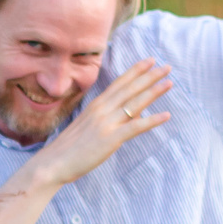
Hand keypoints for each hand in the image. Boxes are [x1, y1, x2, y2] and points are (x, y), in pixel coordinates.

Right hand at [30, 59, 173, 186]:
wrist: (53, 163)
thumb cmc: (68, 148)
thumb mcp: (88, 127)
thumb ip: (107, 118)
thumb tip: (131, 115)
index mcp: (96, 106)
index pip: (119, 83)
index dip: (136, 71)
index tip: (150, 60)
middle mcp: (102, 110)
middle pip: (130, 89)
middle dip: (149, 76)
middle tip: (167, 67)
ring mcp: (106, 123)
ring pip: (134, 103)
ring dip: (153, 92)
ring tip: (169, 83)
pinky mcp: (110, 139)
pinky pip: (135, 127)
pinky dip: (152, 120)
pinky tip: (166, 115)